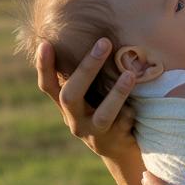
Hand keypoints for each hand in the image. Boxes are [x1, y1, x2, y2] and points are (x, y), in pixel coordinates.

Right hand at [35, 38, 136, 158]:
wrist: (120, 149)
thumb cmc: (105, 109)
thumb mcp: (93, 93)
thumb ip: (88, 75)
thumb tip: (98, 35)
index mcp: (67, 104)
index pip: (48, 85)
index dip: (44, 66)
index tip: (45, 43)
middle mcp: (74, 119)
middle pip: (70, 95)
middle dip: (87, 68)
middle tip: (104, 42)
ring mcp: (93, 133)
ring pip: (102, 115)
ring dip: (117, 94)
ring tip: (130, 74)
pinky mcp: (113, 142)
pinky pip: (124, 125)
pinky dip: (132, 112)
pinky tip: (140, 105)